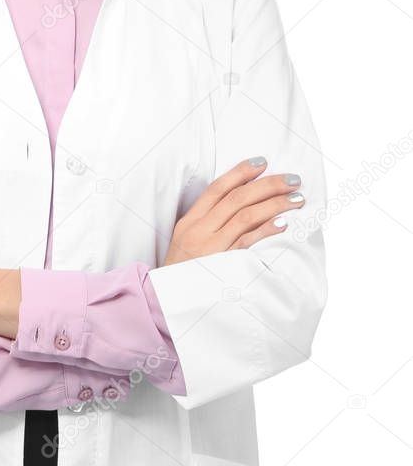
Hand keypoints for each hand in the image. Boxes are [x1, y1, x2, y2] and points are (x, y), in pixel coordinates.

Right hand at [163, 158, 303, 265]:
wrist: (168, 303)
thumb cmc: (181, 272)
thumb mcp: (185, 241)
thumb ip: (207, 222)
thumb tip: (240, 203)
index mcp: (190, 221)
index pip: (217, 188)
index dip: (240, 172)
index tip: (262, 162)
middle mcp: (200, 230)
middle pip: (237, 198)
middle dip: (267, 185)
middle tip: (292, 179)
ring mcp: (211, 247)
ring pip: (245, 216)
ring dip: (274, 204)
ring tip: (295, 199)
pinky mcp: (223, 266)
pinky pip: (248, 243)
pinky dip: (266, 230)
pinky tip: (282, 224)